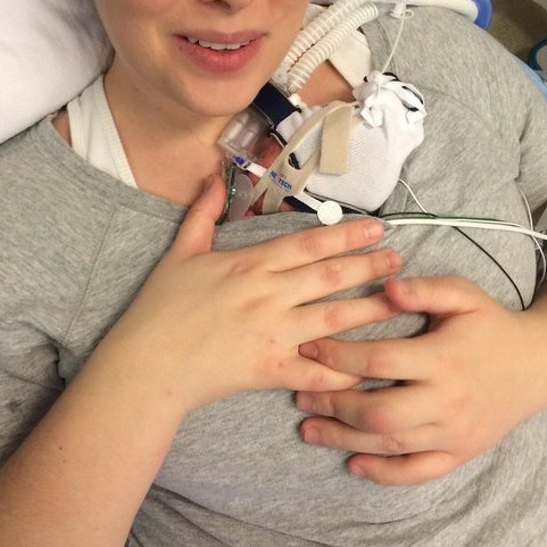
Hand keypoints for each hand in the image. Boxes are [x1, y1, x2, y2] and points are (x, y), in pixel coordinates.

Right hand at [111, 175, 401, 415]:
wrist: (147, 364)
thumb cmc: (161, 308)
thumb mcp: (180, 252)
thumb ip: (203, 213)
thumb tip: (213, 177)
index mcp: (250, 264)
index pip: (308, 243)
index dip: (345, 234)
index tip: (375, 229)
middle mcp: (268, 295)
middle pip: (329, 276)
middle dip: (368, 266)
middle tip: (399, 258)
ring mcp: (272, 333)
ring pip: (332, 318)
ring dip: (369, 308)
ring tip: (399, 299)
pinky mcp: (270, 370)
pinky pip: (315, 370)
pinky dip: (344, 369)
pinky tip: (371, 365)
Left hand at [296, 275, 546, 485]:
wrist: (536, 364)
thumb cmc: (489, 323)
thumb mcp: (463, 293)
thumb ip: (425, 288)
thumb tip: (388, 286)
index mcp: (443, 358)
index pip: (380, 361)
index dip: (339, 356)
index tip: (308, 348)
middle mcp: (447, 401)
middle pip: (379, 413)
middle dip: (333, 406)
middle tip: (299, 396)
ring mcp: (454, 433)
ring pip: (391, 445)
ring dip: (344, 439)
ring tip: (308, 429)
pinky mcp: (460, 454)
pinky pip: (417, 472)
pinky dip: (383, 473)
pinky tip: (352, 464)